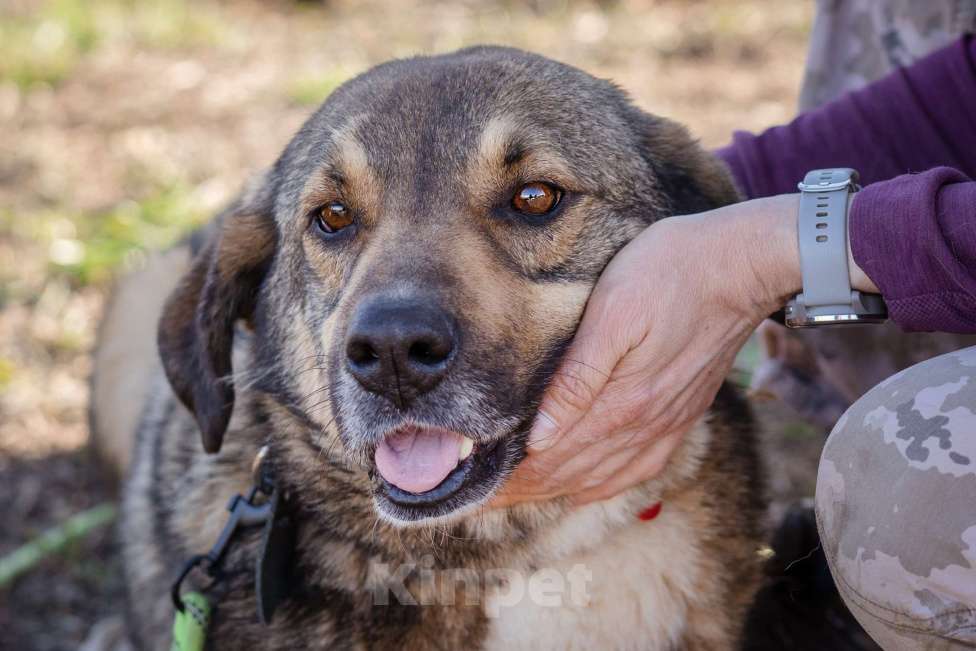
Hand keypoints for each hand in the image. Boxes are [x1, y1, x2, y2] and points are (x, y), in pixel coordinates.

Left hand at [493, 194, 805, 507]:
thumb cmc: (671, 271)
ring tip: (514, 497)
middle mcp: (643, 425)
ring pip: (598, 478)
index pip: (548, 458)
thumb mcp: (613, 310)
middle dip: (519, 490)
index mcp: (620, 402)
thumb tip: (540, 436)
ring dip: (552, 490)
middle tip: (475, 498)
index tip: (468, 487)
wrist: (743, 267)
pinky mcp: (680, 418)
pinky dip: (600, 486)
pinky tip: (583, 488)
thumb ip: (577, 378)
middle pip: (567, 474)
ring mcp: (664, 425)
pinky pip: (636, 470)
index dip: (506, 477)